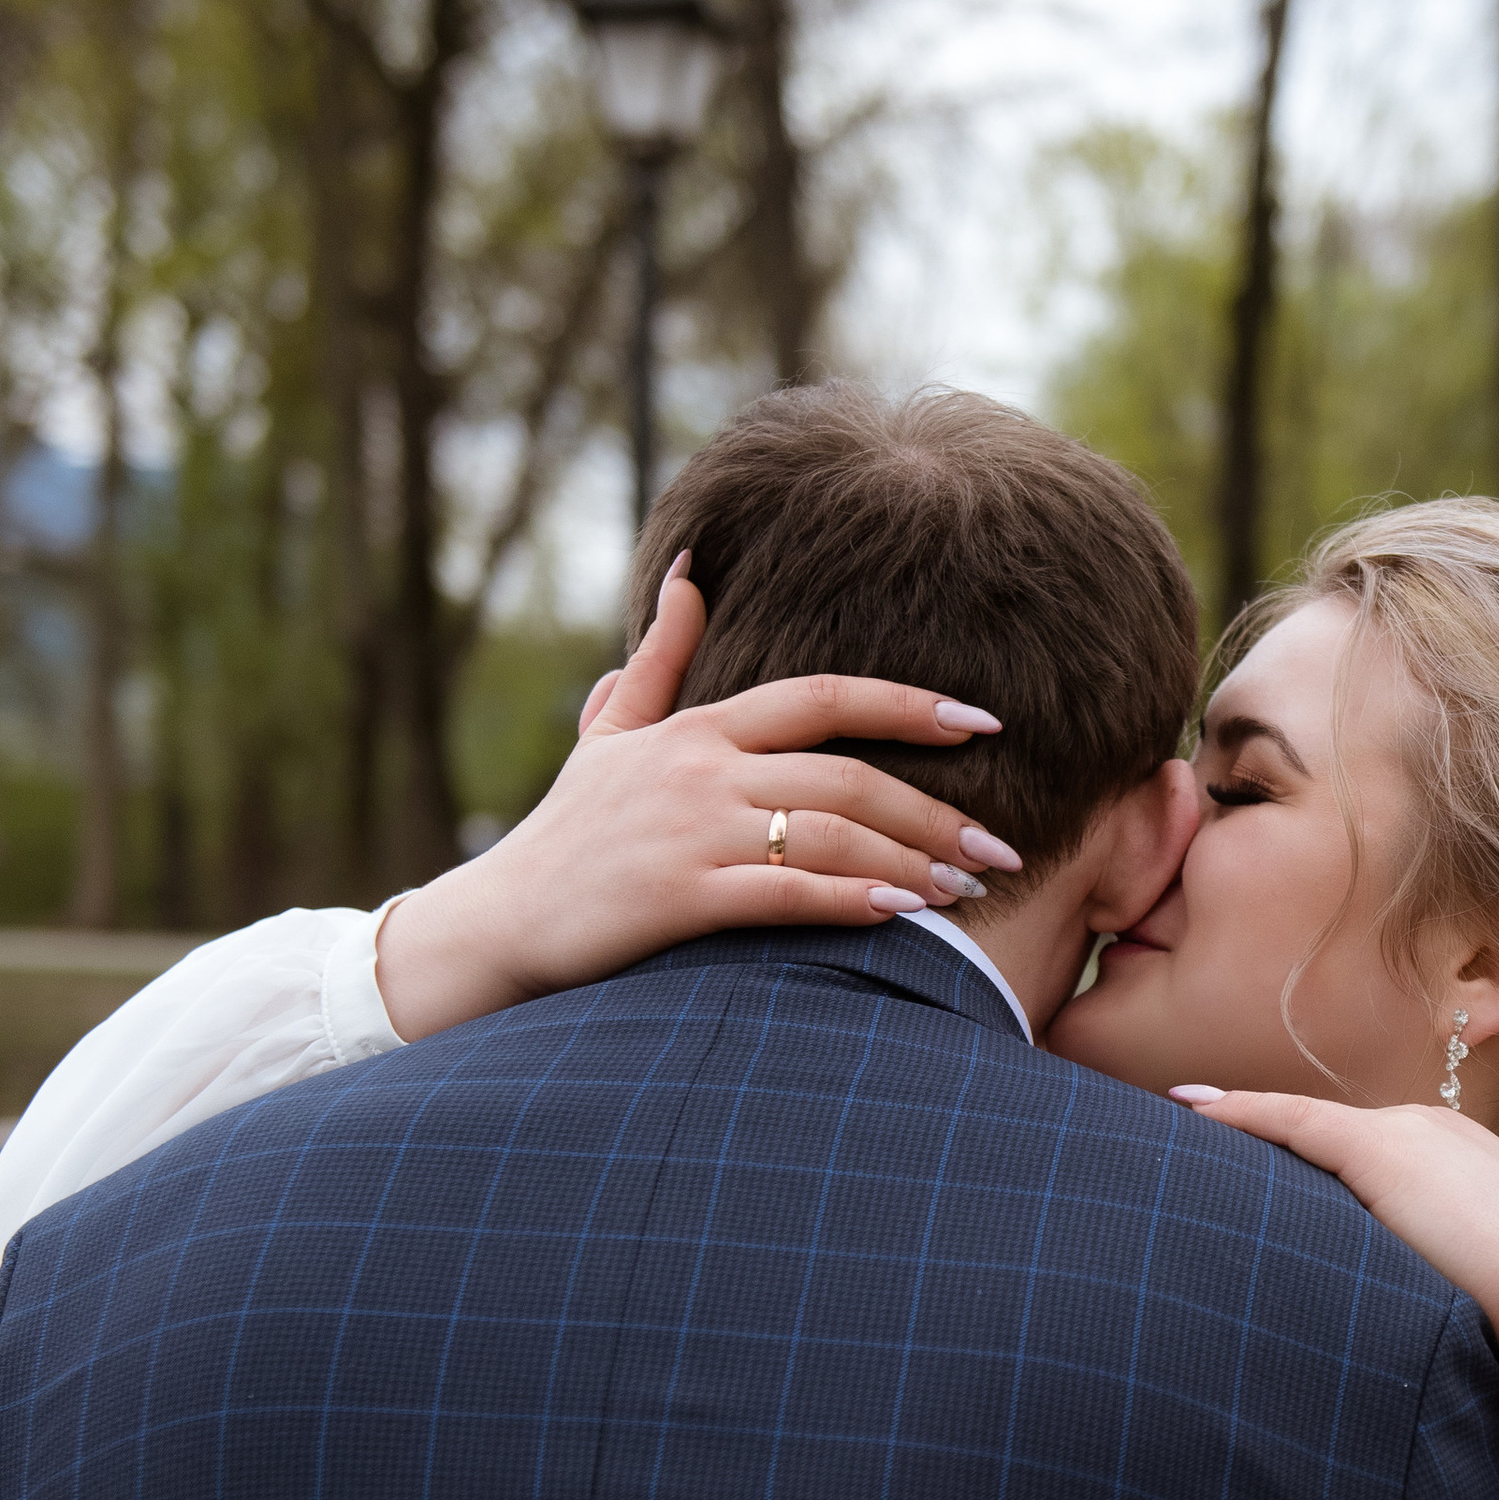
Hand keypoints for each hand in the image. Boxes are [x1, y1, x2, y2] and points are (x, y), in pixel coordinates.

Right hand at [375, 556, 1019, 1039]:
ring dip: (912, 862)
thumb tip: (687, 575)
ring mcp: (691, 832)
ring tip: (970, 889)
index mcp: (697, 730)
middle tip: (1000, 844)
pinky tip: (905, 915)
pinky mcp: (681, 897)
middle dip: (936, 809)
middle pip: (846, 775)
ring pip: (830, 835)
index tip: (982, 720)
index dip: (908, 703)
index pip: (822, 696)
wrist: (498, 924)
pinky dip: (852, 900)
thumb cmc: (566, 838)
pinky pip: (787, 894)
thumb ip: (659, 661)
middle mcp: (701, 771)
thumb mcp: (607, 736)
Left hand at [1164, 1088, 1498, 1460]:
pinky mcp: (1383, 1151)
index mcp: (1466, 1169)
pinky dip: (1236, 1115)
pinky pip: (1288, 1123)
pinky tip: (1187, 1110)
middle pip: (1328, 1135)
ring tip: (1175, 1126)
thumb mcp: (1492, 1303)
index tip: (1259, 1165)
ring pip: (1302, 1126)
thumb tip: (1412, 1349)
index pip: (1368, 1156)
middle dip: (1265, 1140)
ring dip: (1238, 1128)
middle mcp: (1436, 1135)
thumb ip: (1446, 1300)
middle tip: (1193, 1144)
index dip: (1308, 1158)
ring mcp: (1411, 1137)